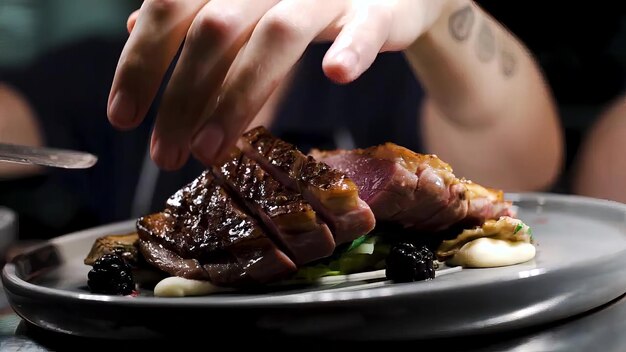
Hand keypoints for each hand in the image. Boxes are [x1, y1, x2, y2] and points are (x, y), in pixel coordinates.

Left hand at [108, 0, 447, 169]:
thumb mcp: (249, 2)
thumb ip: (197, 13)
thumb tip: (134, 27)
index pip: (171, 8)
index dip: (141, 62)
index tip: (123, 117)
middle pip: (215, 29)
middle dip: (182, 97)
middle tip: (166, 154)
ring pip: (278, 33)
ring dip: (239, 94)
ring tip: (212, 150)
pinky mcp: (381, 8)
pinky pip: (366, 27)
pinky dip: (352, 49)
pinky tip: (337, 76)